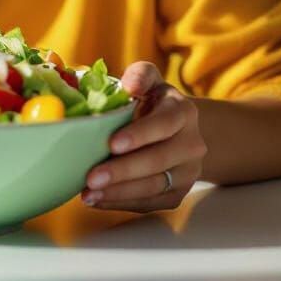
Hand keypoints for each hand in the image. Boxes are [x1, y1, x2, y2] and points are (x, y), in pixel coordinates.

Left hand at [81, 62, 206, 212]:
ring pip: (154, 187)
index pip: (164, 125)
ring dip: (119, 192)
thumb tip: (129, 86)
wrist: (177, 130)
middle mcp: (192, 145)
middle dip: (123, 171)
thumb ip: (140, 76)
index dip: (139, 135)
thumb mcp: (149, 80)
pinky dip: (121, 203)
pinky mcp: (177, 194)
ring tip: (89, 193)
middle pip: (158, 161)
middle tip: (92, 177)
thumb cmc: (153, 100)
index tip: (112, 144)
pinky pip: (150, 203)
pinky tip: (98, 199)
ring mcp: (187, 173)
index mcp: (184, 112)